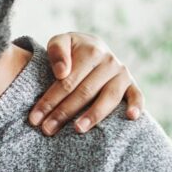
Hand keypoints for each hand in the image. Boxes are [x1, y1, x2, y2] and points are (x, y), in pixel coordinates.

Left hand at [29, 32, 143, 135]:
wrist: (92, 47)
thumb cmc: (71, 50)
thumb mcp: (60, 41)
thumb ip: (56, 51)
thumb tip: (62, 72)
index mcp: (91, 51)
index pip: (67, 81)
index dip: (49, 100)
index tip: (34, 118)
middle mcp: (109, 62)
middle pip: (84, 92)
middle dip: (63, 113)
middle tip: (47, 129)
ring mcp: (122, 74)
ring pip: (109, 98)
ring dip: (94, 115)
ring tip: (77, 129)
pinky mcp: (132, 84)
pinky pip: (137, 95)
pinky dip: (137, 105)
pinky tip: (131, 117)